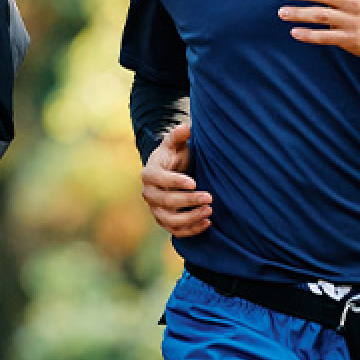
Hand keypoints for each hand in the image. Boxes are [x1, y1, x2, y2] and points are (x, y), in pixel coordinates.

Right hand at [141, 123, 211, 237]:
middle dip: (189, 201)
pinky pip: (175, 231)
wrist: (168, 172)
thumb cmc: (173, 155)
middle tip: (209, 197)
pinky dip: (191, 230)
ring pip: (170, 220)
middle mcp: (149, 193)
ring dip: (191, 218)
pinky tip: (207, 223)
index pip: (160, 180)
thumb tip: (185, 128)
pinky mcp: (164, 220)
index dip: (176, 182)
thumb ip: (178, 136)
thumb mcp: (174, 144)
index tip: (194, 182)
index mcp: (149, 173)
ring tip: (210, 211)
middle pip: (166, 201)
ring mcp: (155, 209)